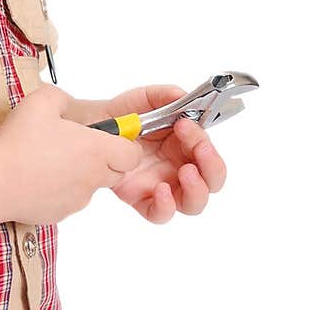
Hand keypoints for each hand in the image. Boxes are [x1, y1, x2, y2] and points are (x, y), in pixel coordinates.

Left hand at [103, 84, 227, 223]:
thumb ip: (166, 95)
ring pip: (193, 202)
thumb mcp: (146, 98)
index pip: (208, 150)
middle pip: (212, 180)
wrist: (96, 124)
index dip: (204, 141)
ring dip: (197, 190)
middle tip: (200, 150)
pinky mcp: (143, 199)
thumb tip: (185, 97)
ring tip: (186, 173)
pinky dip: (166, 207)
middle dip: (212, 166)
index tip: (186, 125)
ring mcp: (163, 185)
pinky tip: (161, 190)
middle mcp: (180, 167)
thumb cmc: (125, 113)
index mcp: (186, 145)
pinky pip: (160, 214)